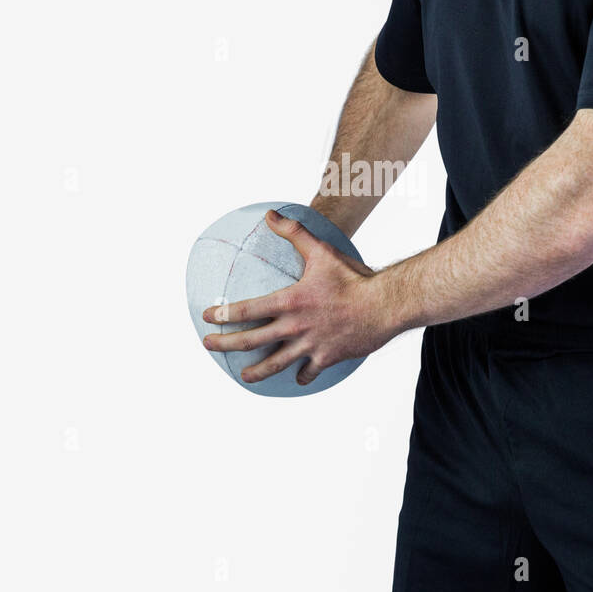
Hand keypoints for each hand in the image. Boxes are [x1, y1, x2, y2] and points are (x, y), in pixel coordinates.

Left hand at [202, 210, 399, 386]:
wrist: (384, 304)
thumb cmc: (353, 277)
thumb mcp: (321, 251)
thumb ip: (294, 232)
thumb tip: (270, 215)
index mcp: (290, 301)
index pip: (246, 310)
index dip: (223, 315)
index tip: (207, 318)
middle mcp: (295, 326)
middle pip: (251, 340)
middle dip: (225, 344)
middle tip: (209, 345)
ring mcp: (310, 345)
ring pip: (275, 364)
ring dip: (256, 371)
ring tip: (244, 375)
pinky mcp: (327, 357)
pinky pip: (308, 371)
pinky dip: (301, 375)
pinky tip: (296, 376)